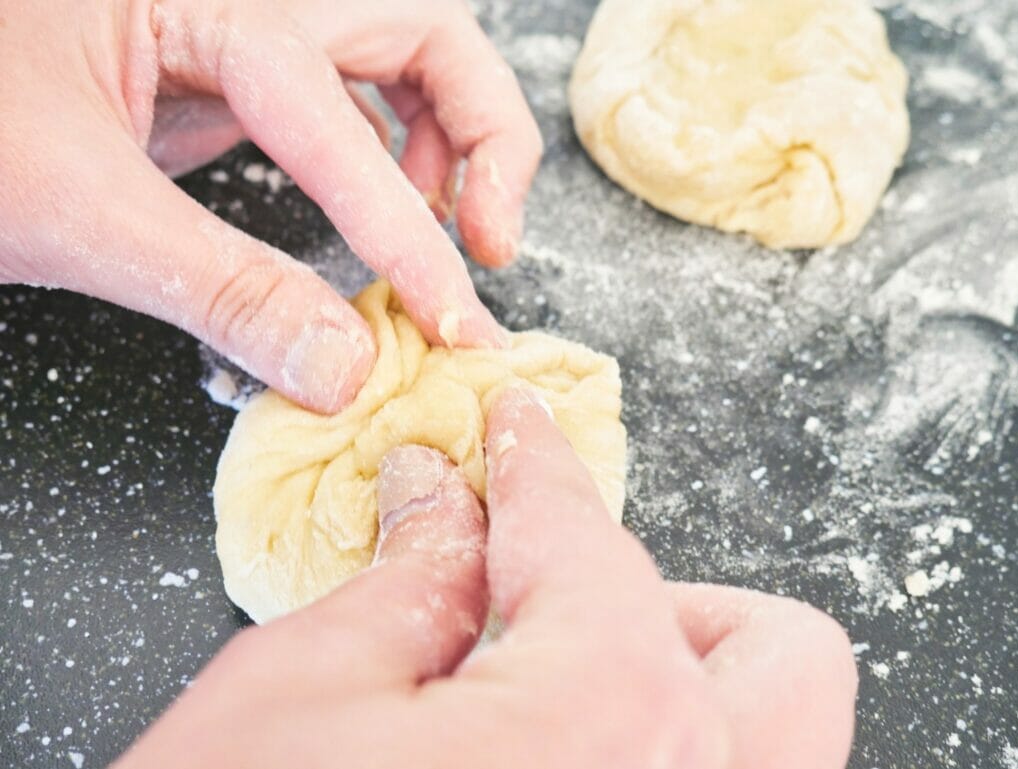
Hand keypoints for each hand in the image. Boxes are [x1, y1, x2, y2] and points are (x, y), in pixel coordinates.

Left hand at [0, 0, 541, 412]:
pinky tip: (388, 206)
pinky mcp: (241, 63)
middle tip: (490, 240)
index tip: (450, 319)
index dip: (405, 235)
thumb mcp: (76, 212)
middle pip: (425, 33)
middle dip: (484, 136)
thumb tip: (342, 366)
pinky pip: (356, 91)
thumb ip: (220, 290)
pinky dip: (394, 151)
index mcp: (206, 0)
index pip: (339, 120)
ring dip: (451, 139)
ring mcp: (248, 23)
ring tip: (443, 228)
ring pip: (405, 53)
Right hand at [114, 389, 857, 768]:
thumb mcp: (304, 691)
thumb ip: (411, 576)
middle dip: (659, 593)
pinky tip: (549, 750)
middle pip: (772, 645)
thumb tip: (443, 500)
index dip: (536, 469)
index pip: (585, 539)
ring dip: (683, 682)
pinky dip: (657, 751)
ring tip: (553, 680)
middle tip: (546, 592)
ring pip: (781, 738)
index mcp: (610, 715)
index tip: (519, 435)